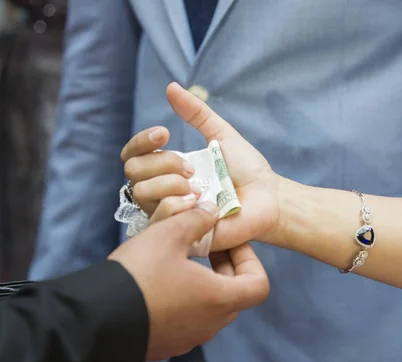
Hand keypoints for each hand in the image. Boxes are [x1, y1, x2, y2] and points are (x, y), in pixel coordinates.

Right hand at [107, 202, 269, 360]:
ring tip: (180, 261)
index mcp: (219, 299)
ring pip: (210, 309)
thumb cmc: (140, 273)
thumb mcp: (169, 234)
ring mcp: (187, 339)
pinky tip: (159, 283)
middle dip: (226, 268)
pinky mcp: (166, 345)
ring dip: (204, 284)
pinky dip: (184, 301)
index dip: (250, 260)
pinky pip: (186, 321)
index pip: (258, 285)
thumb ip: (197, 219)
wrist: (97, 316)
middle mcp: (209, 325)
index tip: (229, 243)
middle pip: (235, 295)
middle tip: (206, 246)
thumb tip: (211, 211)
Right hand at [121, 82, 281, 249]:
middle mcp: (162, 190)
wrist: (268, 199)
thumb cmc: (246, 170)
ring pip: (142, 193)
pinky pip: (158, 219)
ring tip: (200, 190)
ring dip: (172, 185)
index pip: (132, 154)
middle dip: (163, 164)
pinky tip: (200, 205)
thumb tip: (171, 87)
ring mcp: (168, 212)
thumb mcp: (221, 136)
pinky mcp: (177, 234)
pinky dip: (177, 206)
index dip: (141, 141)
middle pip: (133, 172)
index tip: (165, 133)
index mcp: (167, 168)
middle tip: (193, 169)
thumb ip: (196, 113)